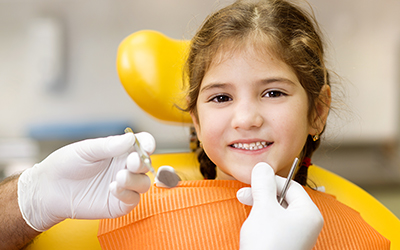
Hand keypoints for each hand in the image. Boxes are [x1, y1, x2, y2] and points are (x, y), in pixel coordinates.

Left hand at [17, 132, 154, 231]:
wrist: (48, 189)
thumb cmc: (65, 165)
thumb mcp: (86, 150)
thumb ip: (109, 145)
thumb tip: (131, 138)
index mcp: (119, 151)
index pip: (142, 145)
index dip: (148, 144)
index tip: (147, 146)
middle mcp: (124, 168)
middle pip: (146, 165)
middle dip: (143, 163)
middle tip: (132, 162)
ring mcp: (122, 186)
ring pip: (144, 184)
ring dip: (135, 180)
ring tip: (118, 177)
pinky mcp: (117, 204)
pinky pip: (132, 200)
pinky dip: (127, 194)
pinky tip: (113, 188)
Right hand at [237, 162, 323, 249]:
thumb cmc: (267, 244)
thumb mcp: (263, 209)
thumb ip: (263, 185)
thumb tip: (262, 166)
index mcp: (308, 213)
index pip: (290, 186)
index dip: (270, 181)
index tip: (252, 181)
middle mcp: (305, 224)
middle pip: (283, 197)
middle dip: (262, 194)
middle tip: (242, 194)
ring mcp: (295, 235)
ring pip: (276, 211)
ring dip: (259, 206)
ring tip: (245, 208)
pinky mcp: (285, 243)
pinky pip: (274, 224)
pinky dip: (261, 219)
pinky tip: (251, 223)